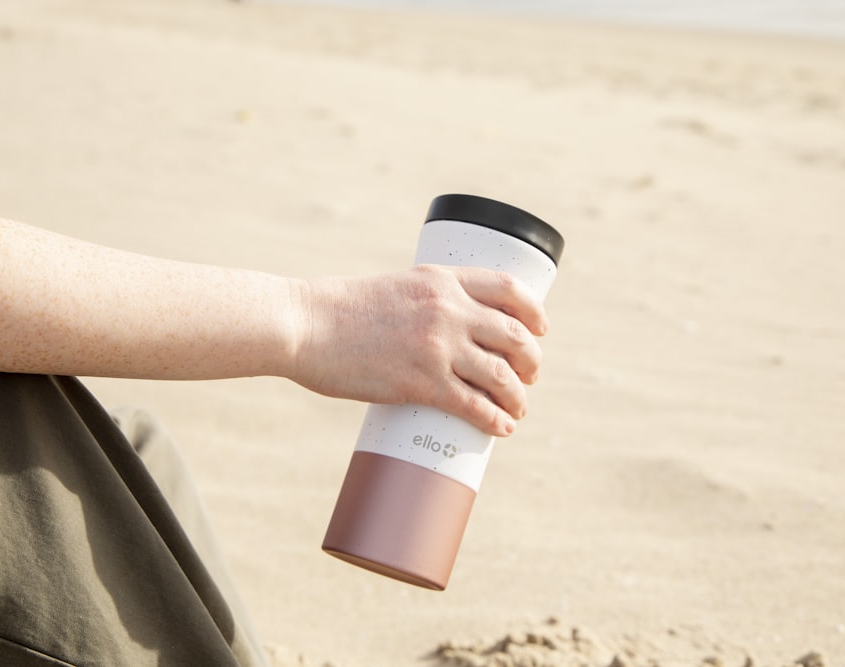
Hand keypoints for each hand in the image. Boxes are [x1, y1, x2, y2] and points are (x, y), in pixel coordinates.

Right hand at [289, 264, 548, 436]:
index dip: (533, 312)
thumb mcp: (392, 289)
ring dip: (518, 397)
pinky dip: (495, 420)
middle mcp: (448, 310)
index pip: (508, 289)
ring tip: (517, 409)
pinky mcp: (422, 383)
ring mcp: (437, 347)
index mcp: (441, 280)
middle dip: (530, 361)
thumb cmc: (336, 309)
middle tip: (529, 376)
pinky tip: (501, 428)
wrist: (303, 325)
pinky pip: (475, 406)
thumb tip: (440, 335)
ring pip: (501, 375)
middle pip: (514, 336)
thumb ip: (422, 305)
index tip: (541, 329)